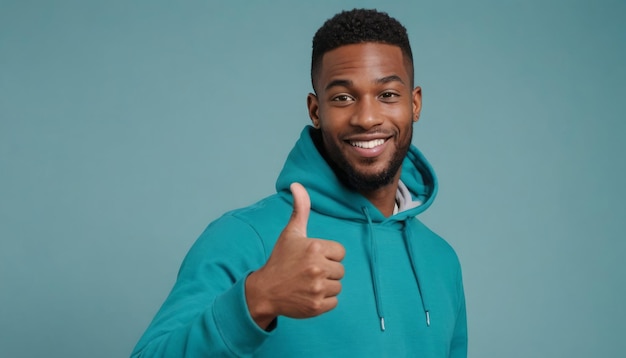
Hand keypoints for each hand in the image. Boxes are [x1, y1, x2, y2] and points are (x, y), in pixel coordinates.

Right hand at [245, 182, 345, 328]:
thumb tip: (297, 184)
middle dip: (327, 271)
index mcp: (314, 247)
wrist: (265, 290)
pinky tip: (309, 294)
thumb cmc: (280, 259)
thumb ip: (300, 209)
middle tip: (308, 272)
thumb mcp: (291, 233)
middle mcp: (317, 268)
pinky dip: (324, 301)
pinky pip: (334, 302)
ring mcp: (317, 288)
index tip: (312, 258)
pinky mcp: (317, 305)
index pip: (340, 252)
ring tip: (308, 283)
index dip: (327, 255)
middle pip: (340, 270)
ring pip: (338, 286)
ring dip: (326, 286)